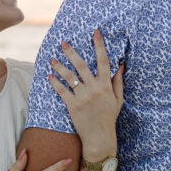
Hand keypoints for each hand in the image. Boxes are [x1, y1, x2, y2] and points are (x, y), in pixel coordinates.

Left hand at [49, 30, 123, 158]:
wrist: (100, 137)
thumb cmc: (109, 118)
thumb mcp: (118, 99)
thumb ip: (118, 82)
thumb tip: (120, 66)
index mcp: (105, 85)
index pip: (103, 61)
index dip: (99, 45)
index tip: (96, 32)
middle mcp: (94, 88)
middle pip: (81, 65)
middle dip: (71, 52)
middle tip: (63, 43)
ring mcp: (83, 97)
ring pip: (69, 77)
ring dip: (59, 66)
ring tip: (52, 59)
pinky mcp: (73, 106)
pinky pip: (62, 91)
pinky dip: (55, 83)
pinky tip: (50, 77)